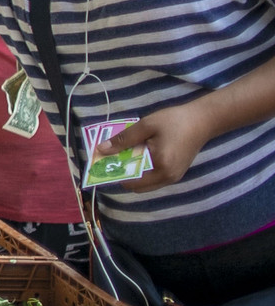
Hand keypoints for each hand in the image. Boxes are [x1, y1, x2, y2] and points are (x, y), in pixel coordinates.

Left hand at [97, 103, 212, 191]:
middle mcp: (168, 177)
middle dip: (123, 174)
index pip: (131, 181)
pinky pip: (154, 178)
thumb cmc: (175, 121)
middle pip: (137, 186)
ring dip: (133, 173)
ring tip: (126, 155)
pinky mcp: (176, 173)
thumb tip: (102, 150)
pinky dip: (143, 170)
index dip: (115, 174)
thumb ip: (123, 139)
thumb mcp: (146, 126)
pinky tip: (139, 154)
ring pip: (145, 183)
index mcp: (161, 167)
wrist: (203, 120)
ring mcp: (173, 177)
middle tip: (113, 158)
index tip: (104, 164)